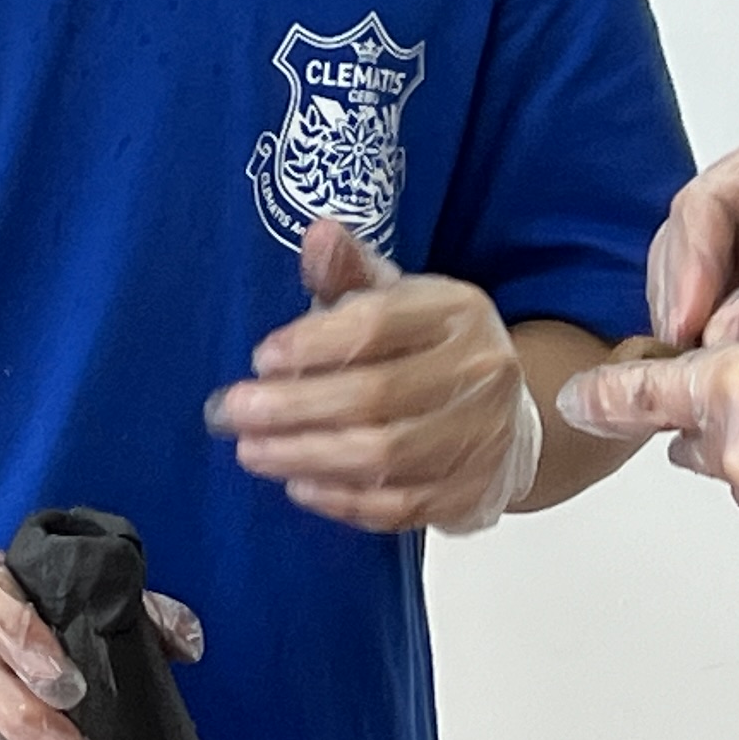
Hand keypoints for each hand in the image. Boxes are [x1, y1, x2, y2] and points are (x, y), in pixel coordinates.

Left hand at [209, 222, 539, 533]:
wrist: (505, 409)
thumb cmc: (424, 346)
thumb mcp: (394, 296)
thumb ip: (348, 271)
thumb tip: (318, 234)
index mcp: (455, 311)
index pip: (377, 325)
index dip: (312, 344)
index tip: (259, 359)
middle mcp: (479, 371)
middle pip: (375, 396)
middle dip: (293, 408)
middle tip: (233, 415)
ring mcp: (482, 436)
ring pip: (385, 455)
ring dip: (307, 456)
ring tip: (252, 452)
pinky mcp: (472, 491)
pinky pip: (401, 505)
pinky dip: (344, 501)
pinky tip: (299, 486)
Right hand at [649, 110, 738, 358]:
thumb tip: (716, 343)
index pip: (707, 203)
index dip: (690, 267)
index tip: (688, 326)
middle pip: (690, 237)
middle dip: (683, 297)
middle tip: (680, 358)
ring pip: (702, 273)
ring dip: (696, 320)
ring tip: (699, 370)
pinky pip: (731, 301)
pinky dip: (722, 335)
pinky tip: (724, 369)